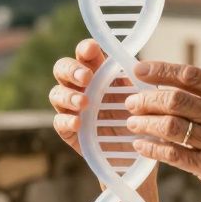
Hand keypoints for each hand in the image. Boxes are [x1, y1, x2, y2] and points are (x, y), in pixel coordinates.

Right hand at [50, 39, 134, 156]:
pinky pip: (58, 121)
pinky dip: (66, 120)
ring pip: (56, 93)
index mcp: (99, 72)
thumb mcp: (144, 98)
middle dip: (71, 70)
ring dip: (67, 95)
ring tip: (84, 103)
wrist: (137, 152)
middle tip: (86, 78)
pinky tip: (78, 123)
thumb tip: (142, 67)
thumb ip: (140, 82)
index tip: (92, 50)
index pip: (85, 54)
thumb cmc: (140, 118)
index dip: (85, 49)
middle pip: (62, 68)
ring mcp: (72, 108)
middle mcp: (81, 87)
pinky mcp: (69, 130)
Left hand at [124, 61, 200, 201]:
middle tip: (130, 102)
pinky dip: (151, 148)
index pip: (191, 75)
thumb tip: (168, 86)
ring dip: (144, 123)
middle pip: (176, 99)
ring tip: (131, 123)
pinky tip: (139, 145)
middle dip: (146, 99)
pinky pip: (173, 154)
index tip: (139, 69)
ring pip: (171, 125)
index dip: (161, 70)